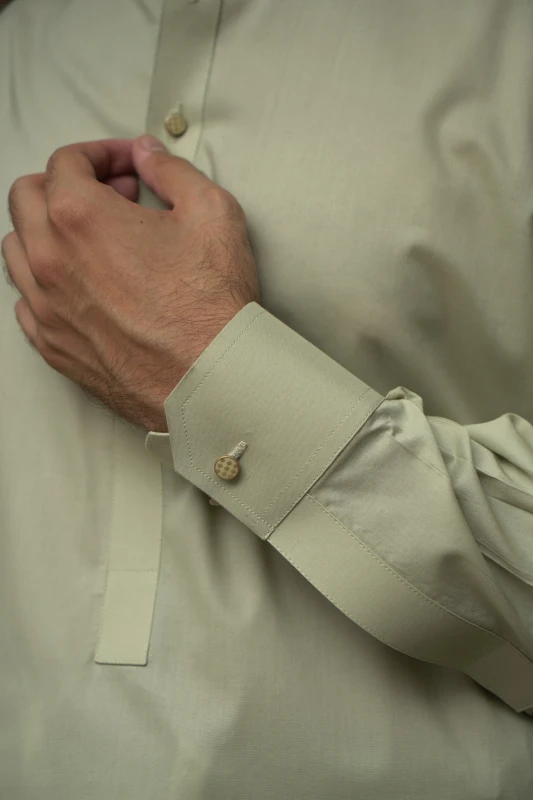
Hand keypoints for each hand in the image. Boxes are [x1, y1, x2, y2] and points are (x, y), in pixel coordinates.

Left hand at [2, 136, 259, 431]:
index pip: (66, 162)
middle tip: (110, 196)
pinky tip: (81, 285)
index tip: (126, 167)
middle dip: (64, 184)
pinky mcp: (54, 346)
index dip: (100, 154)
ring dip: (47, 231)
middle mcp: (49, 260)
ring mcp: (46, 307)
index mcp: (79, 216)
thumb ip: (171, 170)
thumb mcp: (211, 211)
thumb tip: (148, 154)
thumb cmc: (211, 303)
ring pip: (16, 249)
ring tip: (91, 239)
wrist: (210, 378)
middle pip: (27, 198)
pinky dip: (45, 282)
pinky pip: (26, 302)